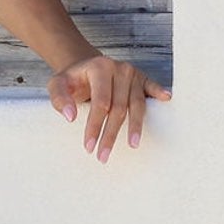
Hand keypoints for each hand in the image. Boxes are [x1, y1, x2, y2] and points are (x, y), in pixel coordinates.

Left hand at [47, 54, 171, 162]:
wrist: (85, 67)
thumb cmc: (72, 80)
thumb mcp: (57, 85)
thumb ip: (59, 99)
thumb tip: (71, 117)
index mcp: (100, 68)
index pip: (100, 103)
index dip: (95, 126)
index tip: (89, 147)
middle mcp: (120, 69)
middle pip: (118, 107)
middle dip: (111, 134)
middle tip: (103, 156)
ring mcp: (133, 74)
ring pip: (137, 104)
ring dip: (135, 127)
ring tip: (133, 145)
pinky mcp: (143, 78)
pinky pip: (152, 87)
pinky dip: (159, 93)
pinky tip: (167, 99)